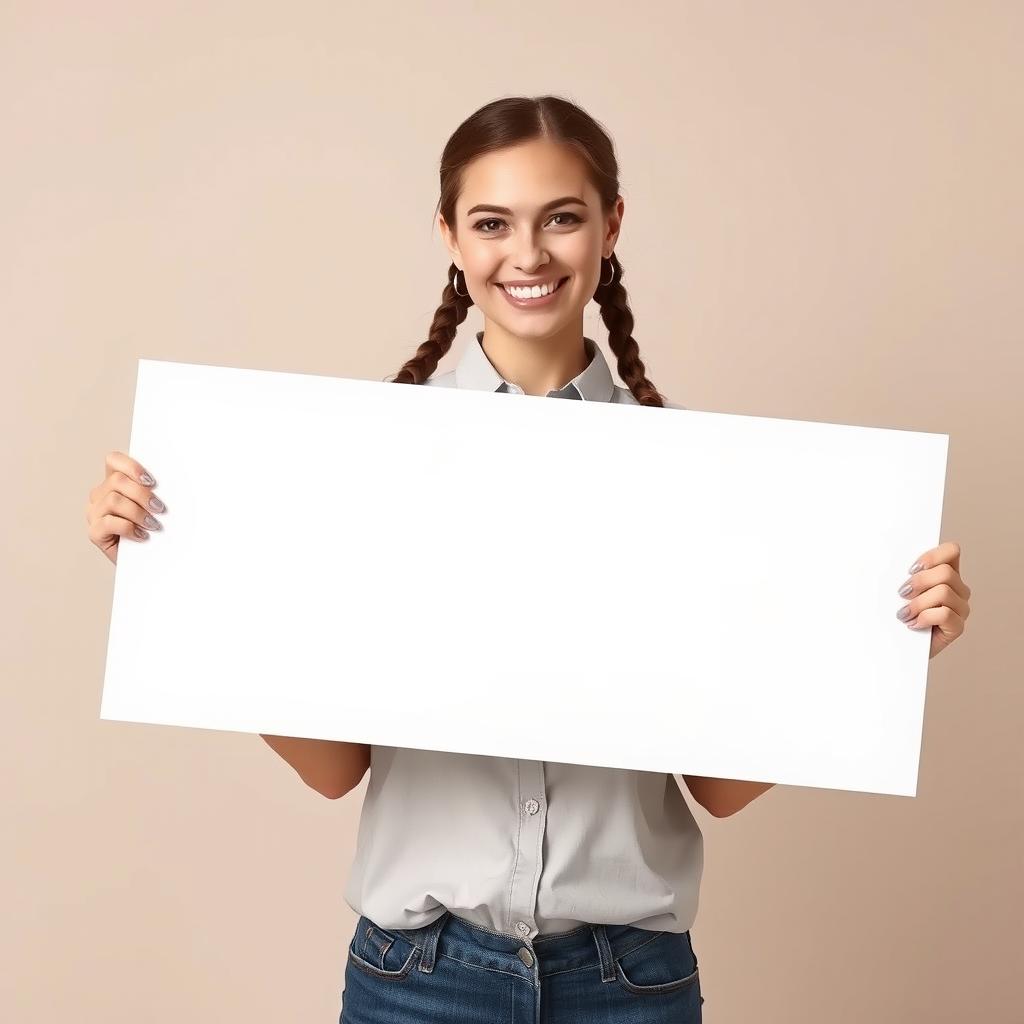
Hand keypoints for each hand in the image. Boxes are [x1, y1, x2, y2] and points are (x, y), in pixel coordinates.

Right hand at [85, 451, 165, 564]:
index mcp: (113, 482)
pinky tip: (143, 536)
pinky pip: (109, 522)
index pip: (113, 460)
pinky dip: (129, 528)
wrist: (146, 561)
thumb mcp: (153, 506)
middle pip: (116, 481)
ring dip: (138, 512)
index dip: (131, 466)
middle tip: (160, 508)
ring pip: (114, 500)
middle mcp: (100, 495)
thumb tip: (172, 481)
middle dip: (142, 494)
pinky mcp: (94, 532)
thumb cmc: (152, 530)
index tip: (152, 481)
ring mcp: (94, 513)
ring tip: (153, 524)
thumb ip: (153, 491)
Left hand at [897, 541, 970, 658]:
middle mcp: (958, 589)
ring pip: (944, 592)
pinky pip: (944, 614)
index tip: (910, 569)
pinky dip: (924, 618)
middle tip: (901, 594)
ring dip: (918, 603)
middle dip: (918, 582)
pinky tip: (913, 624)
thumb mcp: (898, 590)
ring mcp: (960, 608)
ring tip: (904, 614)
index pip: (951, 551)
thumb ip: (901, 574)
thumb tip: (884, 560)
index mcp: (946, 573)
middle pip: (945, 573)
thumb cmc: (896, 613)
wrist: (898, 645)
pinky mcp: (958, 627)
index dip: (932, 556)